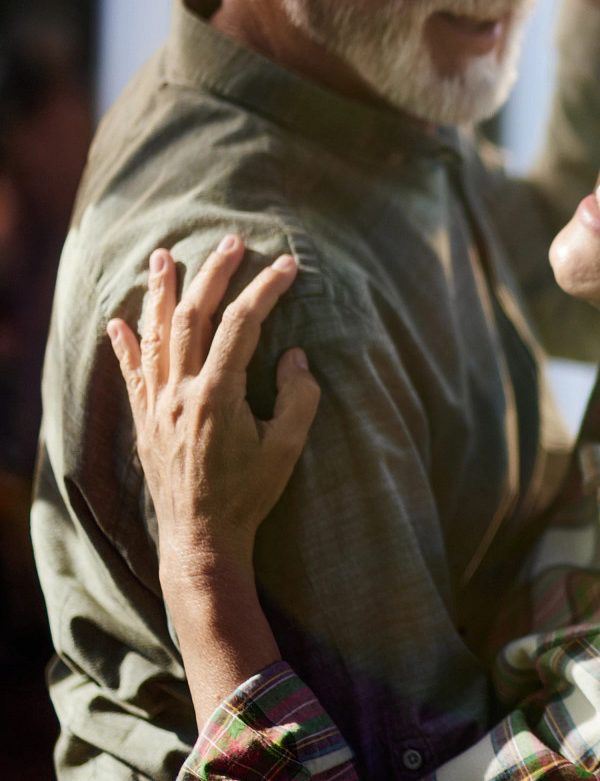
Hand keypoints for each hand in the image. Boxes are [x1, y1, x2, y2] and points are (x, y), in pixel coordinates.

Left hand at [107, 237, 319, 576]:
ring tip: (163, 257)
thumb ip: (298, 397)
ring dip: (161, 293)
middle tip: (229, 242)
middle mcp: (180, 393)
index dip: (265, 290)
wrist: (201, 538)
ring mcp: (157, 406)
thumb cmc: (250, 494)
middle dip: (212, 275)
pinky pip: (131, 374)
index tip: (287, 266)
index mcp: (218, 395)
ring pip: (156, 336)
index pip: (241, 326)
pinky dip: (125, 345)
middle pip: (193, 318)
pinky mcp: (145, 422)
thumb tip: (293, 356)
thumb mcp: (288, 448)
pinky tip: (120, 321)